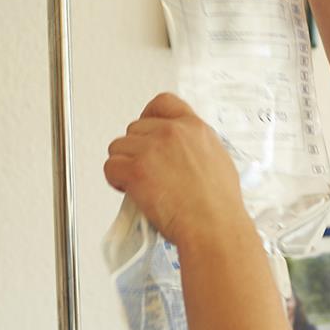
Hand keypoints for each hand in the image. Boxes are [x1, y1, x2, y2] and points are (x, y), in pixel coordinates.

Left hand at [104, 94, 245, 249]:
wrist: (214, 226)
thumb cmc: (219, 205)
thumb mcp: (218, 161)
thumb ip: (195, 148)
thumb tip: (182, 154)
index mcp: (195, 128)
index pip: (163, 103)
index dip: (149, 116)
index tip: (147, 130)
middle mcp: (172, 132)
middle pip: (135, 128)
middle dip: (136, 150)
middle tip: (146, 171)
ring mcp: (153, 149)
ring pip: (118, 147)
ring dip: (124, 165)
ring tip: (140, 184)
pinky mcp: (136, 170)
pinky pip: (111, 167)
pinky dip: (116, 181)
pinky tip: (131, 190)